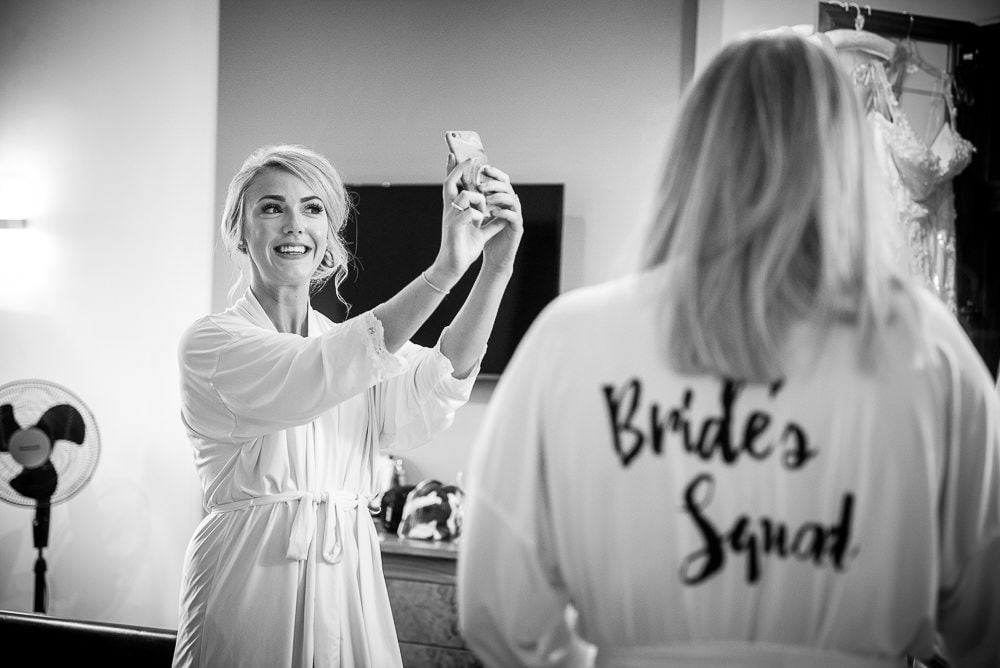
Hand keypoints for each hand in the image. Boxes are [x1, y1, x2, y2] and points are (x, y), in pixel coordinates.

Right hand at [426, 156, 505, 287]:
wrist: (453, 267)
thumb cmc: (464, 249)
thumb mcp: (480, 234)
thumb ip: (491, 224)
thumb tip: (504, 217)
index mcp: (455, 210)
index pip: (452, 185)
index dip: (452, 170)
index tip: (454, 154)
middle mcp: (450, 211)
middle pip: (450, 183)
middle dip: (459, 169)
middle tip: (469, 159)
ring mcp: (451, 218)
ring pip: (464, 196)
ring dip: (478, 199)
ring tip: (484, 212)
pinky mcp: (454, 228)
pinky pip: (468, 213)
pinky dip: (477, 214)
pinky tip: (481, 222)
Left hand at [477, 165, 522, 274]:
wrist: (494, 258)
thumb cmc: (487, 237)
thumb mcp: (478, 216)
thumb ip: (474, 202)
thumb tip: (461, 184)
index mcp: (501, 201)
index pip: (500, 181)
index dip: (494, 173)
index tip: (482, 168)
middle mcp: (510, 206)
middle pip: (507, 186)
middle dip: (494, 183)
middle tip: (481, 185)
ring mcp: (515, 216)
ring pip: (512, 199)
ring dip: (499, 196)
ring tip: (487, 198)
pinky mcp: (517, 229)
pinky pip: (514, 216)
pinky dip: (504, 213)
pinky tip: (493, 213)